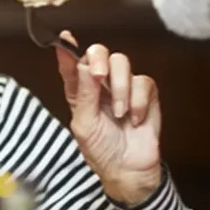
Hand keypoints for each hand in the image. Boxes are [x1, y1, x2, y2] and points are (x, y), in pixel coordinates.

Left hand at [56, 31, 161, 205]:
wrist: (129, 170)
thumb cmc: (102, 151)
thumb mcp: (85, 125)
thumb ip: (84, 94)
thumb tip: (83, 65)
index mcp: (79, 92)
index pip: (71, 65)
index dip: (67, 49)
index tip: (64, 38)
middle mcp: (100, 85)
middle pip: (99, 53)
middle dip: (99, 60)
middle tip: (100, 77)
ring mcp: (123, 87)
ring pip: (122, 62)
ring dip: (120, 88)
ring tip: (119, 114)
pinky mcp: (144, 94)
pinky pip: (143, 82)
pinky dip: (138, 101)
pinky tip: (134, 119)